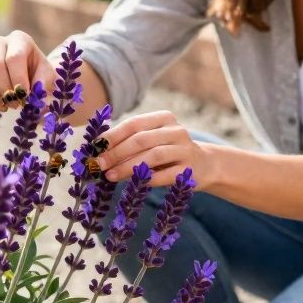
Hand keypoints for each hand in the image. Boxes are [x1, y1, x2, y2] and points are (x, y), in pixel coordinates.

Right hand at [0, 31, 57, 111]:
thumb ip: (44, 82)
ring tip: (11, 105)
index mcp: (20, 40)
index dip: (18, 78)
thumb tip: (36, 92)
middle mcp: (0, 43)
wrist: (31, 76)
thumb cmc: (41, 74)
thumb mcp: (49, 76)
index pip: (14, 57)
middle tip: (18, 104)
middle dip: (7, 89)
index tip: (26, 95)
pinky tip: (2, 106)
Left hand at [95, 110, 211, 188]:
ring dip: (127, 167)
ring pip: (152, 156)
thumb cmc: (169, 151)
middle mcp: (177, 131)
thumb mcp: (154, 140)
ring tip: (110, 176)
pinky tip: (133, 184)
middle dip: (116, 152)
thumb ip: (132, 141)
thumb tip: (100, 152)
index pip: (134, 124)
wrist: (206, 164)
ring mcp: (185, 150)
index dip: (113, 136)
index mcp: (164, 118)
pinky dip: (147, 179)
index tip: (96, 148)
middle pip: (141, 140)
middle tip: (100, 164)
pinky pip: (164, 175)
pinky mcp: (190, 171)